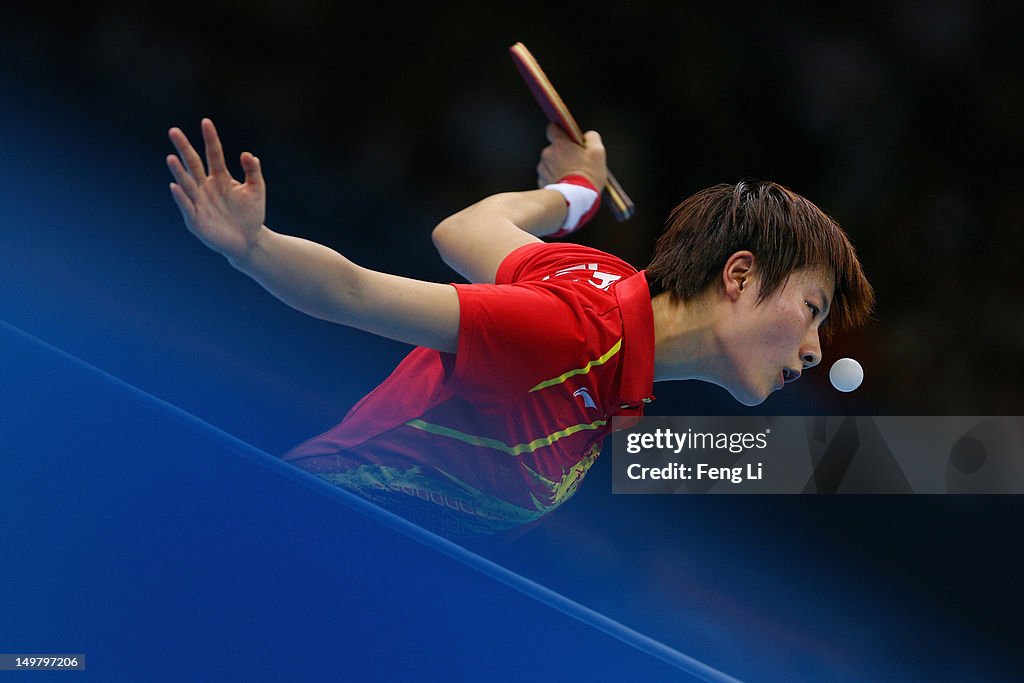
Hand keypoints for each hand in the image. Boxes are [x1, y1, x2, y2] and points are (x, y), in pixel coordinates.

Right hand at [166, 118, 265, 261]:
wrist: (248, 240)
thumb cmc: (251, 214)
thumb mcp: (256, 190)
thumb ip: (253, 171)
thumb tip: (247, 153)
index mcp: (221, 177)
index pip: (213, 153)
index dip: (210, 138)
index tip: (206, 122)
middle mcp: (206, 186)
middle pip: (193, 163)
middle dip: (184, 148)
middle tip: (174, 131)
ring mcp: (199, 201)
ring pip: (187, 183)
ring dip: (179, 171)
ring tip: (171, 157)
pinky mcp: (196, 219)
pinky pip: (187, 205)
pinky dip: (181, 196)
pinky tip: (174, 185)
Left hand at [536, 123, 606, 191]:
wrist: (575, 199)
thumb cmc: (588, 175)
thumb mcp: (598, 153)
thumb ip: (592, 138)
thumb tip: (588, 135)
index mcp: (560, 143)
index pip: (552, 128)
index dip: (559, 131)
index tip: (566, 137)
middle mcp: (547, 153)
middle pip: (553, 148)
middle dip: (562, 153)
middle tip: (575, 162)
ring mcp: (542, 168)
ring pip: (550, 163)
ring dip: (557, 166)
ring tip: (571, 176)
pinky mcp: (541, 181)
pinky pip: (547, 176)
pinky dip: (554, 178)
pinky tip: (565, 184)